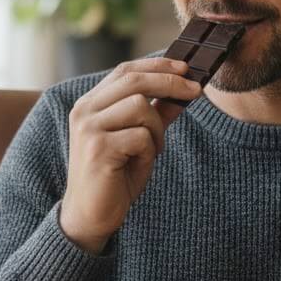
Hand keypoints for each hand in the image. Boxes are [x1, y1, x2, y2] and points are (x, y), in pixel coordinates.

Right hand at [59, 57, 201, 252]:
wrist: (90, 216)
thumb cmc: (114, 177)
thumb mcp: (139, 140)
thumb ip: (156, 114)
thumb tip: (183, 90)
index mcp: (90, 104)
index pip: (125, 70)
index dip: (156, 65)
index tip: (185, 67)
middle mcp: (84, 111)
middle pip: (133, 80)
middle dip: (170, 82)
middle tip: (195, 91)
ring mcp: (89, 129)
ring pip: (140, 107)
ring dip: (158, 128)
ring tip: (153, 149)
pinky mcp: (98, 149)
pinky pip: (141, 136)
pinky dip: (150, 150)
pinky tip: (140, 164)